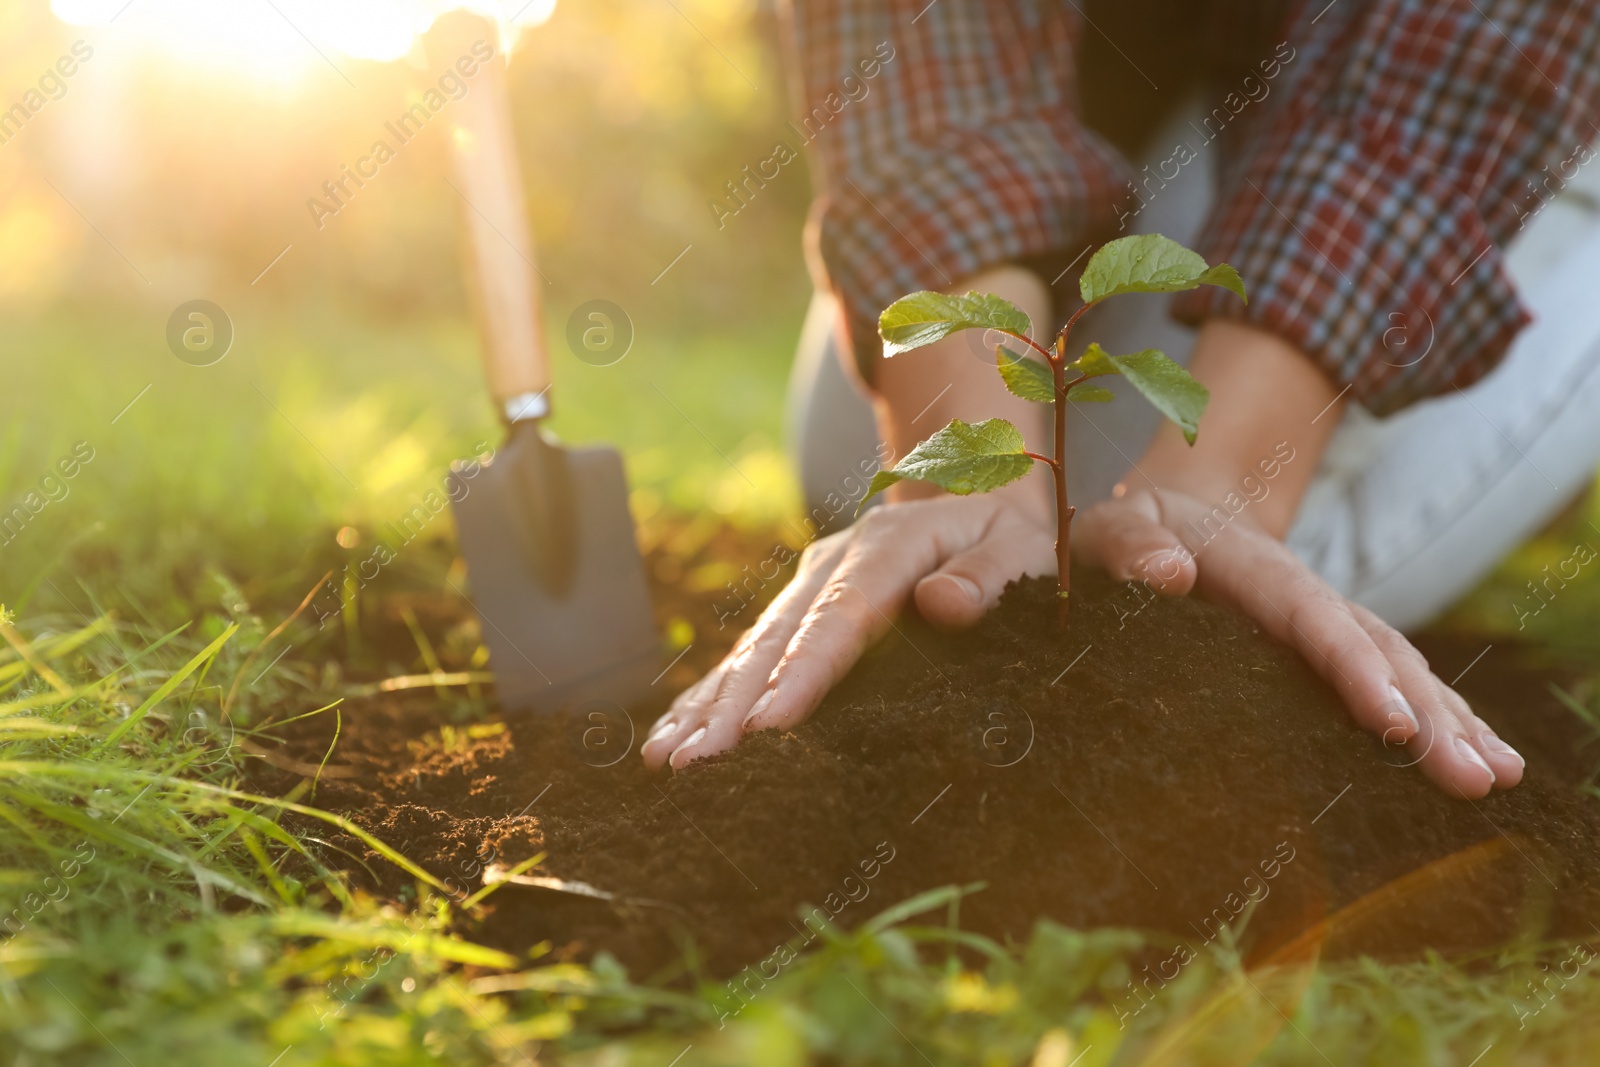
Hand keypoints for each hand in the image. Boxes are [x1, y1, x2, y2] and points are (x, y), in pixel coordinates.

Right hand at [640, 481, 1055, 768]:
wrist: (977, 496)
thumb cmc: (1009, 536)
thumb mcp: (1023, 545)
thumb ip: (991, 571)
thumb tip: (944, 603)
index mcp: (888, 547)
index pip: (840, 617)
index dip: (801, 672)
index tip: (768, 725)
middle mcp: (834, 563)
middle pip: (777, 638)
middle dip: (733, 704)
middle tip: (696, 762)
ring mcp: (809, 585)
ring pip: (750, 649)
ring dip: (706, 705)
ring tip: (666, 759)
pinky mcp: (798, 609)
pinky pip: (748, 656)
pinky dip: (708, 695)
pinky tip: (671, 736)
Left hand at [1074, 487, 1524, 797]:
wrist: (1172, 512)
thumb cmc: (1130, 532)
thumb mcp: (1112, 528)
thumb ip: (1130, 545)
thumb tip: (1169, 574)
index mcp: (1255, 569)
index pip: (1312, 620)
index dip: (1354, 671)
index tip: (1391, 725)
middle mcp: (1306, 596)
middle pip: (1377, 651)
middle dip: (1427, 716)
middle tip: (1471, 779)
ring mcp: (1326, 624)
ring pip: (1400, 668)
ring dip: (1450, 722)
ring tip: (1499, 778)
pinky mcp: (1329, 651)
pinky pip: (1394, 681)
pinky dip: (1440, 717)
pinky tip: (1483, 760)